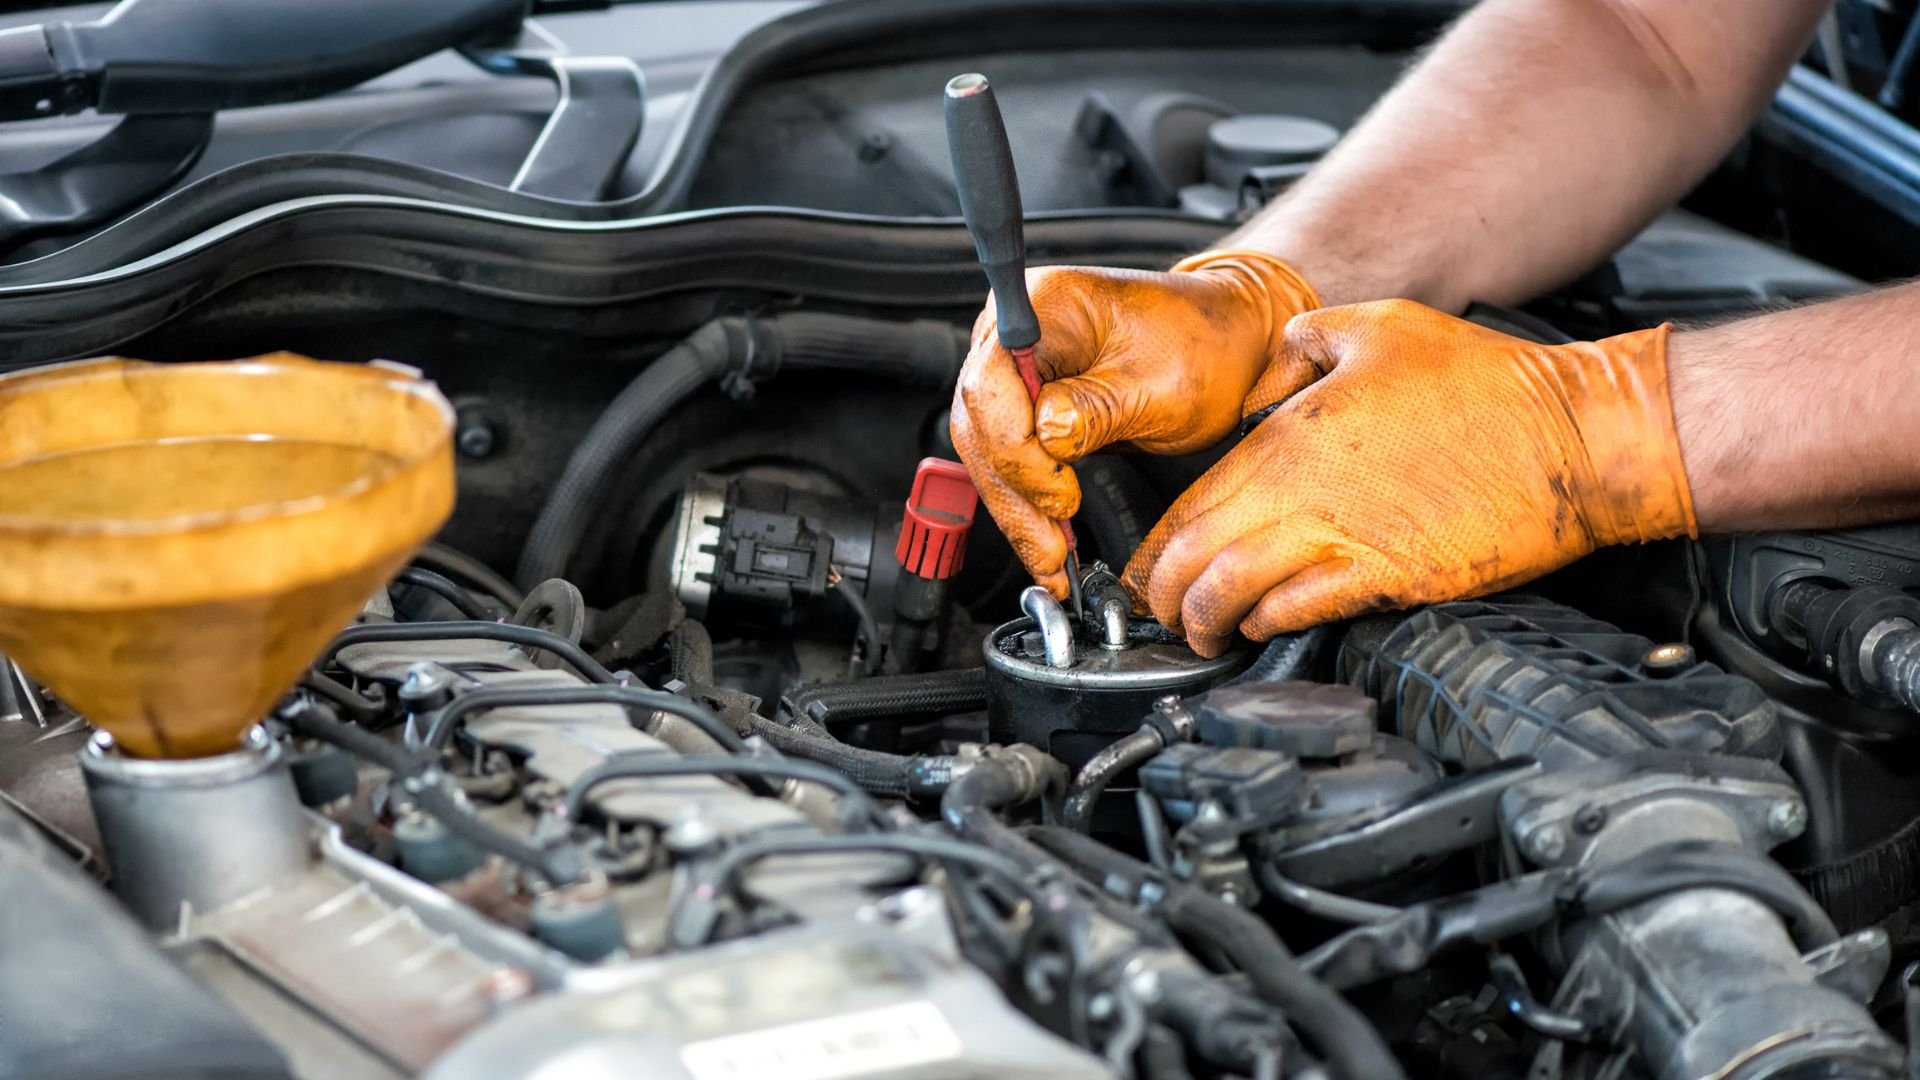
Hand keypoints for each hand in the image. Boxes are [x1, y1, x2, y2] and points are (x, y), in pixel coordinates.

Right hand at [950, 250, 1319, 596]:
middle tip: (1050, 548)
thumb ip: (1097, 409)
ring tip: (1050, 560)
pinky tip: (1046, 540)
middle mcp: (1016, 332)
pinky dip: (1027, 503)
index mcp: (1045, 305)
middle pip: (981, 423)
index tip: (1059, 494)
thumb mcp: (1162, 384)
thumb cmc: (1204, 346)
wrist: (1229, 344)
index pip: (993, 383)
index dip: (1017, 449)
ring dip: (1017, 510)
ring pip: (987, 452)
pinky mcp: (1027, 405)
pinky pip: (1010, 459)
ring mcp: (1017, 369)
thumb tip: (1046, 437)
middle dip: (1014, 493)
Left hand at [1122, 300, 1697, 656]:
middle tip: (1159, 612)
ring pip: (1235, 593)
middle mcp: (1303, 491)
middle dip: (1163, 595)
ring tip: (1200, 633)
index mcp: (1290, 435)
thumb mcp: (1378, 326)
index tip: (1145, 567)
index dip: (1155, 545)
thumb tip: (1273, 357)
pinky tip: (1261, 626)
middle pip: (1196, 557)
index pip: (1190, 502)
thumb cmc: (1487, 383)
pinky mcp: (1389, 577)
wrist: (1573, 437)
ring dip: (1206, 620)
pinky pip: (1302, 611)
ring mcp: (1345, 538)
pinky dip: (1268, 624)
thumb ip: (1305, 342)